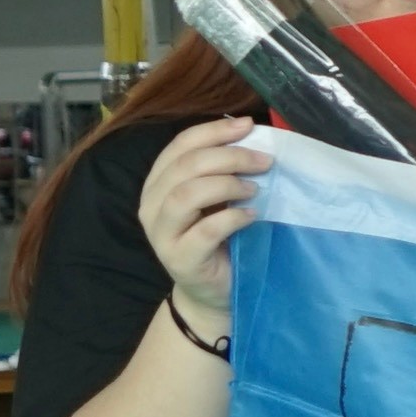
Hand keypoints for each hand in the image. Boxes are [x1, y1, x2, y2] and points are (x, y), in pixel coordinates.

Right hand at [138, 119, 271, 334]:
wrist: (215, 290)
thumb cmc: (220, 237)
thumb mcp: (219, 197)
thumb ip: (223, 169)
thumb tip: (252, 134)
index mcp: (159, 183)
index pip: (180, 146)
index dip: (213, 131)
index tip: (249, 126)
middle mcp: (151, 205)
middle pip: (184, 167)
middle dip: (229, 157)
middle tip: (264, 162)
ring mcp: (161, 234)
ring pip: (185, 195)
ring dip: (226, 185)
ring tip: (254, 190)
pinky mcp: (180, 259)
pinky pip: (204, 231)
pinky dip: (232, 218)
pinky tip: (252, 216)